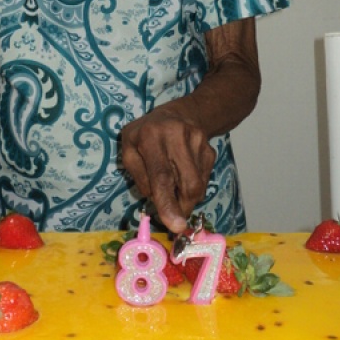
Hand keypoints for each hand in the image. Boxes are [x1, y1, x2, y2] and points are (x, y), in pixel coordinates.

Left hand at [120, 104, 215, 234]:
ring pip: (198, 186)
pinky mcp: (210, 150)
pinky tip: (182, 173)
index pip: (162, 175)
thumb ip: (139, 176)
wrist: (178, 113)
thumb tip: (156, 202)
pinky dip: (193, 187)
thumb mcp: (129, 148)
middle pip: (188, 184)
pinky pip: (204, 181)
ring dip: (186, 197)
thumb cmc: (145, 134)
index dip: (168, 202)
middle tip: (172, 214)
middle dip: (181, 207)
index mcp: (150, 136)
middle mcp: (177, 136)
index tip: (175, 226)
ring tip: (173, 184)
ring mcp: (198, 142)